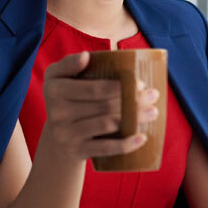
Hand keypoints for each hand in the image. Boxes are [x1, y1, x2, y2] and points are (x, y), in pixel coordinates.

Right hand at [42, 51, 158, 161]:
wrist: (55, 141)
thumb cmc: (64, 101)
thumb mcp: (57, 78)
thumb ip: (69, 63)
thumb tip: (86, 56)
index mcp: (54, 89)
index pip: (92, 87)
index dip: (119, 85)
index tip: (140, 82)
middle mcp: (56, 112)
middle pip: (103, 105)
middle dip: (133, 100)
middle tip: (153, 95)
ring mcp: (66, 133)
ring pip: (107, 124)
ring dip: (135, 118)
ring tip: (153, 112)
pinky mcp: (76, 151)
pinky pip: (105, 148)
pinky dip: (125, 144)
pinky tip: (142, 138)